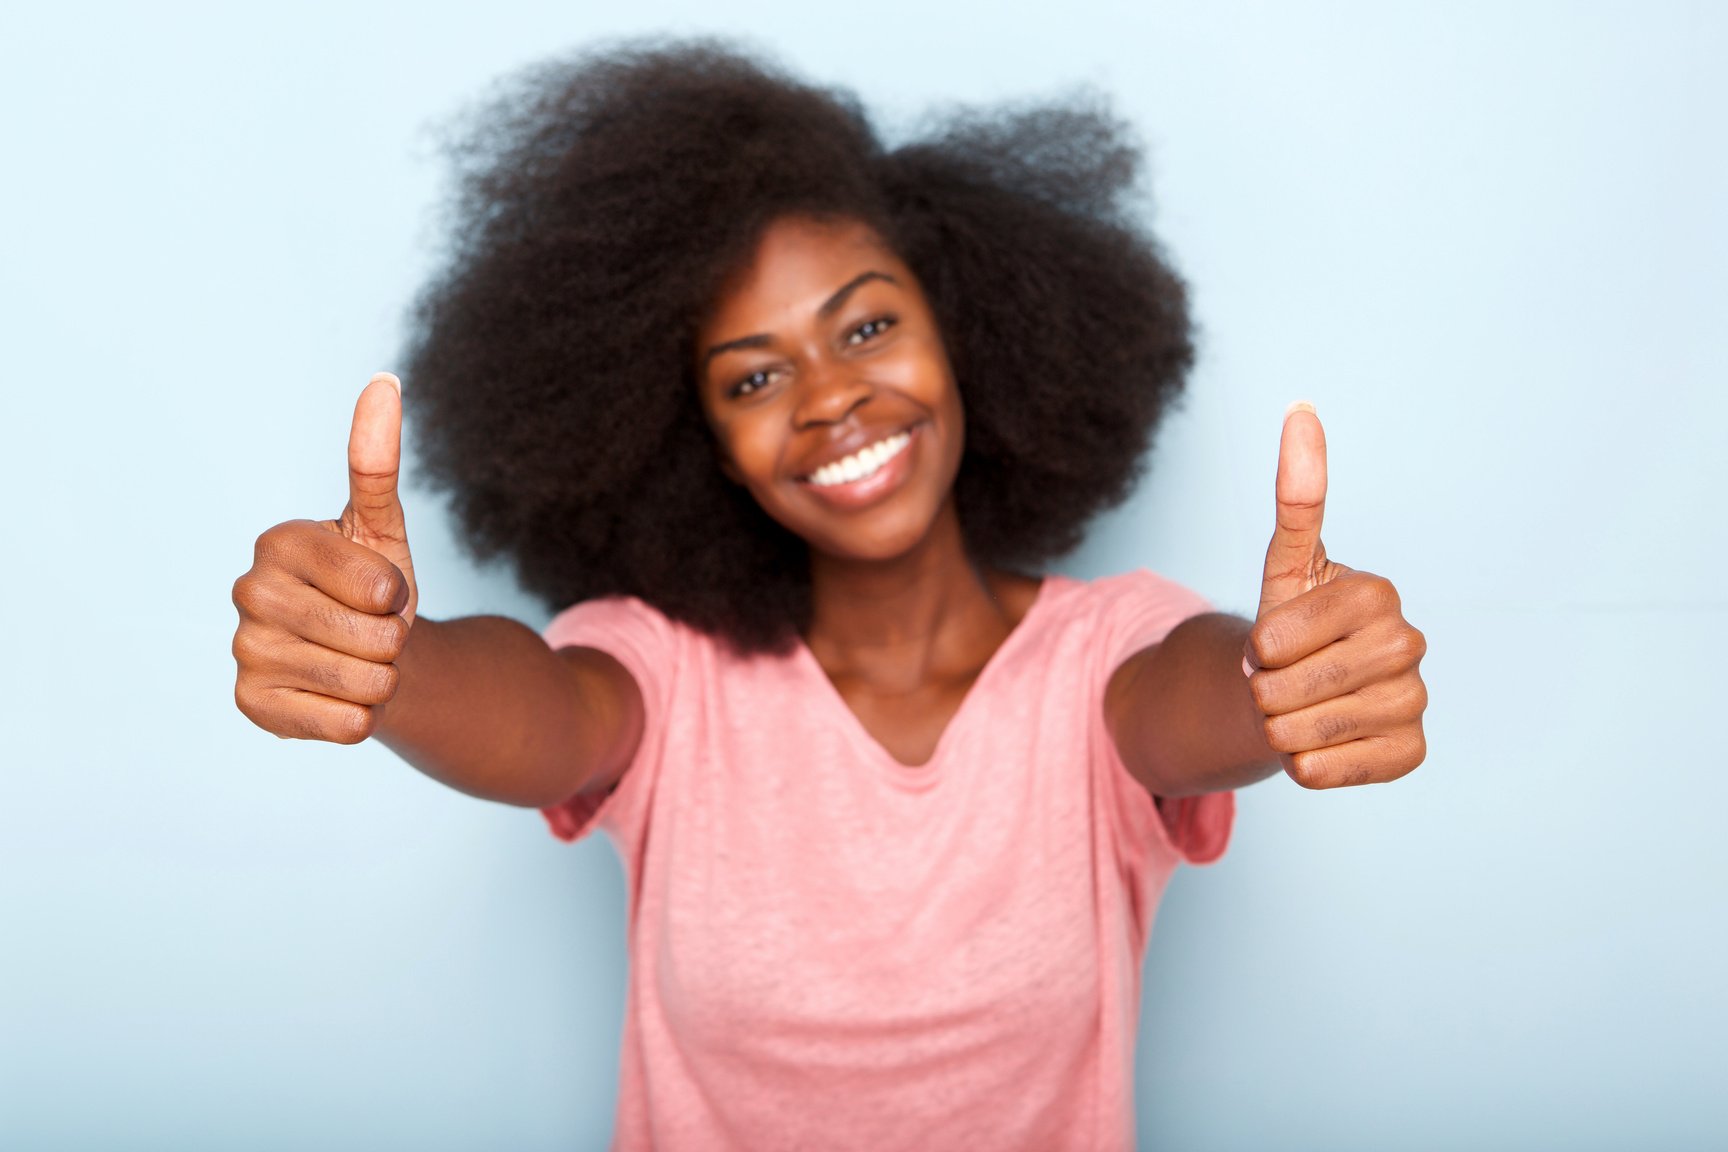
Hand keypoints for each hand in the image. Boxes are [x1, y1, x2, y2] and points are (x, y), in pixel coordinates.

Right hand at [232, 373, 419, 742]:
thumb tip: (384, 382)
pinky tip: (337, 695)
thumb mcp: (384, 526)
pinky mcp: (250, 705)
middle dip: (392, 641)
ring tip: (358, 662)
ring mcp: (243, 650)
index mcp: (279, 541)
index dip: (397, 594)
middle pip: (372, 637)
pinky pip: (343, 725)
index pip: (377, 584)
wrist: (367, 657)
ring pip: (362, 682)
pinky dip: (359, 718)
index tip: (380, 590)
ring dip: (380, 680)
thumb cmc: (375, 589)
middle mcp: (248, 591)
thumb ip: (377, 461)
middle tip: (371, 632)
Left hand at [1244, 404, 1426, 787]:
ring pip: (1298, 734)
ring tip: (1298, 709)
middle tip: (1282, 678)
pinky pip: (1320, 771)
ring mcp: (1415, 701)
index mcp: (1377, 594)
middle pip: (1285, 690)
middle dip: (1263, 690)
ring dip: (1277, 729)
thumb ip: (1297, 493)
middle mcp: (1410, 644)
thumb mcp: (1284, 564)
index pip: (1273, 641)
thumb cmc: (1290, 630)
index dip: (1256, 648)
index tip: (1273, 641)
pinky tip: (1323, 741)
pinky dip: (1303, 764)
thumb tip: (1301, 408)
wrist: (1301, 694)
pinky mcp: (1410, 754)